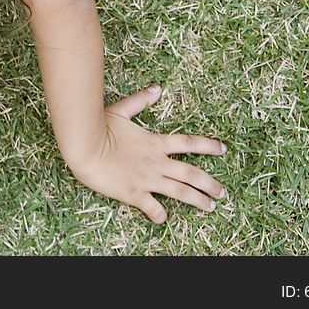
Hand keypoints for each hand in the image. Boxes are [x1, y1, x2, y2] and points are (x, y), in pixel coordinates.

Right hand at [70, 86, 226, 223]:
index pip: (189, 143)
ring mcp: (147, 179)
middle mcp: (156, 162)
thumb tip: (156, 89)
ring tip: (210, 207)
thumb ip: (140, 101)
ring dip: (198, 200)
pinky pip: (153, 208)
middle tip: (222, 192)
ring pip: (181, 192)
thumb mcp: (121, 110)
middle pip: (192, 174)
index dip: (208, 146)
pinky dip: (160, 216)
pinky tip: (164, 219)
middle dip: (210, 184)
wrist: (84, 148)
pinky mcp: (134, 193)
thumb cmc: (99, 128)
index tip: (223, 150)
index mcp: (155, 143)